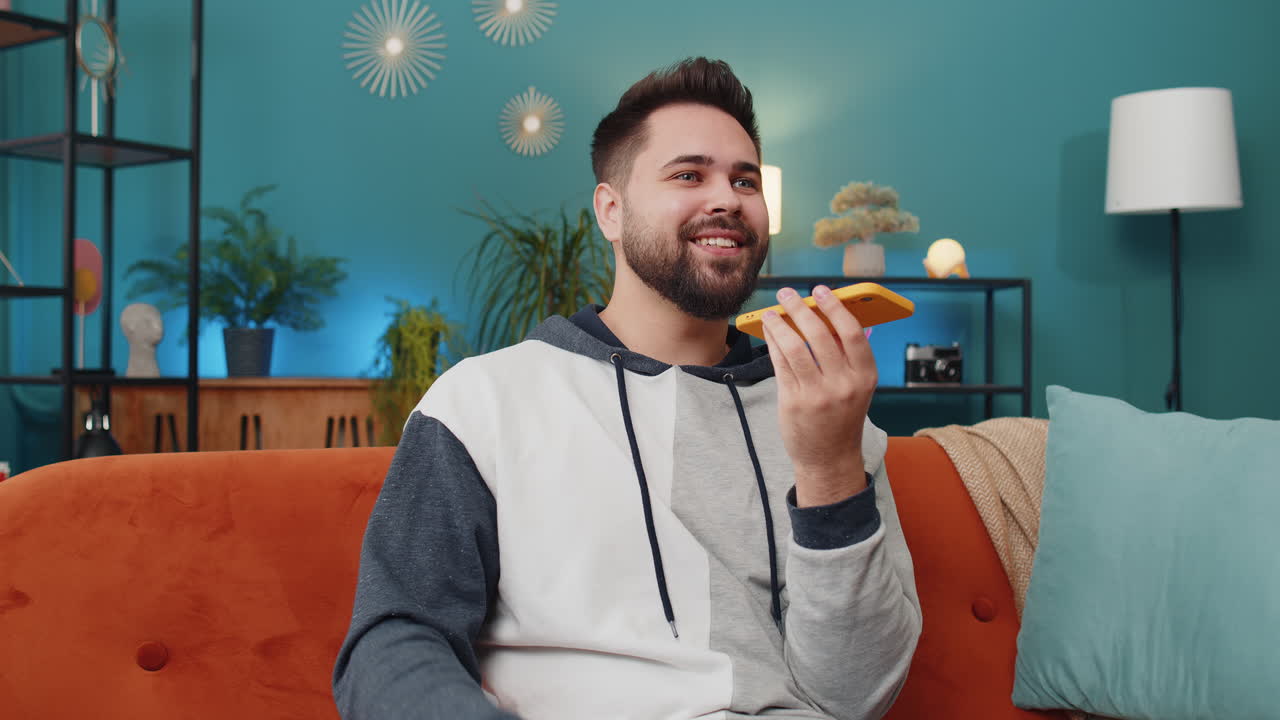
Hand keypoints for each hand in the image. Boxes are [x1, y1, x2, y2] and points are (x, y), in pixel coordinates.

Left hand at [762, 285, 877, 506]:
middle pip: (820, 335)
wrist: (829, 458)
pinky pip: (781, 364)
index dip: (835, 307)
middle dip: (801, 309)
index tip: (820, 290)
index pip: (853, 332)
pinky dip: (773, 343)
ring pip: (795, 347)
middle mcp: (844, 385)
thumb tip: (829, 316)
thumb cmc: (841, 417)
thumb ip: (846, 357)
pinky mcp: (794, 403)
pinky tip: (769, 332)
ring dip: (780, 324)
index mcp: (865, 376)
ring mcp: (818, 395)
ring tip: (772, 312)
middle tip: (788, 293)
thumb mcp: (856, 387)